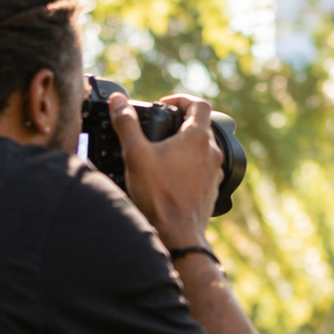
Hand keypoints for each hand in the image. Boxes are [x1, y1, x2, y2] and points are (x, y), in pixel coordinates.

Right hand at [112, 91, 222, 248]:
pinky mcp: (212, 189)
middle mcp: (212, 152)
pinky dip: (190, 166)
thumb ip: (126, 124)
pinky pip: (204, 169)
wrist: (178, 235)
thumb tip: (118, 101)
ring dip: (186, 146)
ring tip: (163, 153)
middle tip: (159, 129)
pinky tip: (171, 176)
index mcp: (198, 137)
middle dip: (181, 123)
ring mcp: (215, 172)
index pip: (199, 104)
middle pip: (202, 126)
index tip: (164, 105)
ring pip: (203, 148)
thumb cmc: (159, 195)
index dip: (181, 99)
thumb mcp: (136, 155)